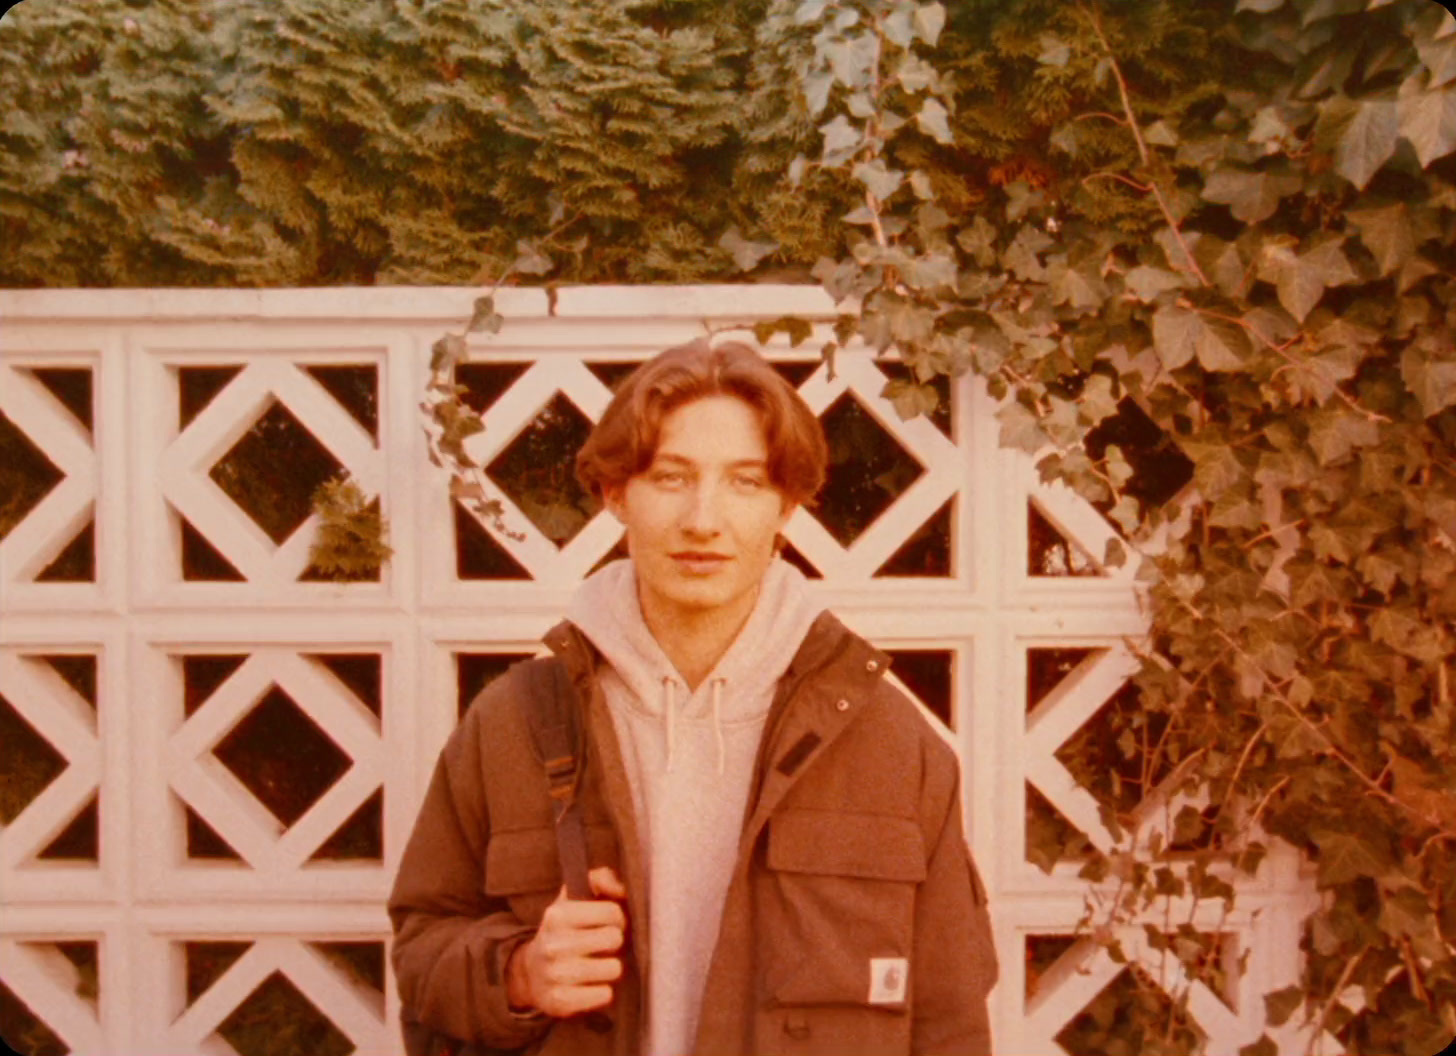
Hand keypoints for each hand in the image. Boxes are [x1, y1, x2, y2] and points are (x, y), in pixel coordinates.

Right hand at [506, 866, 627, 1017]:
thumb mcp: (573, 899)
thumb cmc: (564, 931)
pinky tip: (589, 984)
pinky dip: (602, 991)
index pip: (613, 912)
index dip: (617, 918)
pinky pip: (605, 995)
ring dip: (610, 967)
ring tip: (596, 964)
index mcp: (557, 915)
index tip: (608, 923)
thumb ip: (600, 880)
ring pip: (614, 968)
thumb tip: (621, 889)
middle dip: (614, 942)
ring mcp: (555, 976)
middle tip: (602, 945)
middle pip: (615, 939)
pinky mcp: (560, 1002)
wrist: (530, 972)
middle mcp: (553, 945)